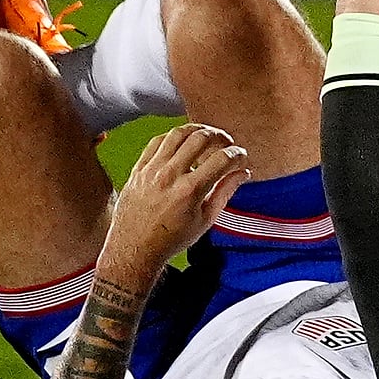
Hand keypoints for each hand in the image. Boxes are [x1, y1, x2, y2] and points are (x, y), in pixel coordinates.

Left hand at [103, 124, 249, 272]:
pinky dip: (173, 137)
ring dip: (196, 130)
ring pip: (177, 133)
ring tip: (206, 136)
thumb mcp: (205, 220)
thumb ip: (225, 192)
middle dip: (220, 136)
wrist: (136, 248)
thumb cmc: (170, 239)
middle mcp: (170, 176)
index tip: (240, 155)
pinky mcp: (138, 169)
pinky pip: (157, 141)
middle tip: (226, 143)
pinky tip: (181, 143)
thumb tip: (242, 174)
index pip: (221, 159)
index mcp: (190, 191)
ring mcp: (152, 170)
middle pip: (200, 138)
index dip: (236, 154)